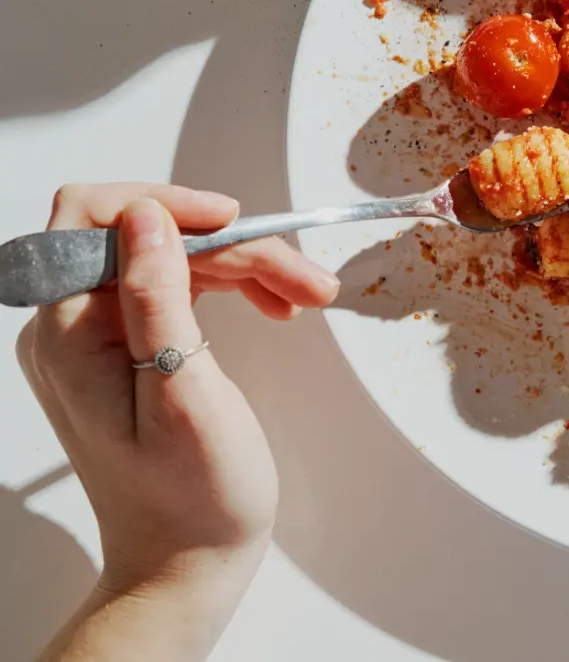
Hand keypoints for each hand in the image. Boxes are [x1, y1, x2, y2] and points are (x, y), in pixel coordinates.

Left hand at [16, 184, 338, 659]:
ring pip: (174, 257)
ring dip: (243, 266)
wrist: (186, 563)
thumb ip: (155, 298)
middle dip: (232, 246)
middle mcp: (70, 327)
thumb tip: (144, 214)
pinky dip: (231, 287)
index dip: (164, 204)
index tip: (232, 220)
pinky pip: (178, 287)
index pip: (92, 218)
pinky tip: (274, 305)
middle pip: (150, 237)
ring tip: (302, 295)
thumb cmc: (192, 499)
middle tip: (302, 278)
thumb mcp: (182, 394)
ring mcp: (98, 337)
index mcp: (67, 335)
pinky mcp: (128, 346)